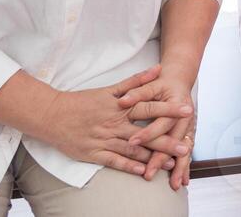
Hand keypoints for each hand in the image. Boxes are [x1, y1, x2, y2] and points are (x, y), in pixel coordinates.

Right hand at [38, 66, 192, 177]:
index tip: (188, 111)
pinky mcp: (94, 153)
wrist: (52, 115)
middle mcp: (115, 124)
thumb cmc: (83, 101)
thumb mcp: (109, 88)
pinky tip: (143, 171)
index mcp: (121, 107)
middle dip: (167, 140)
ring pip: (133, 150)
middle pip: (145, 132)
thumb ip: (136, 80)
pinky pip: (114, 161)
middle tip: (186, 145)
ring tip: (171, 163)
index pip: (149, 108)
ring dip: (153, 157)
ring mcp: (105, 140)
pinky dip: (129, 166)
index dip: (169, 110)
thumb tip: (158, 69)